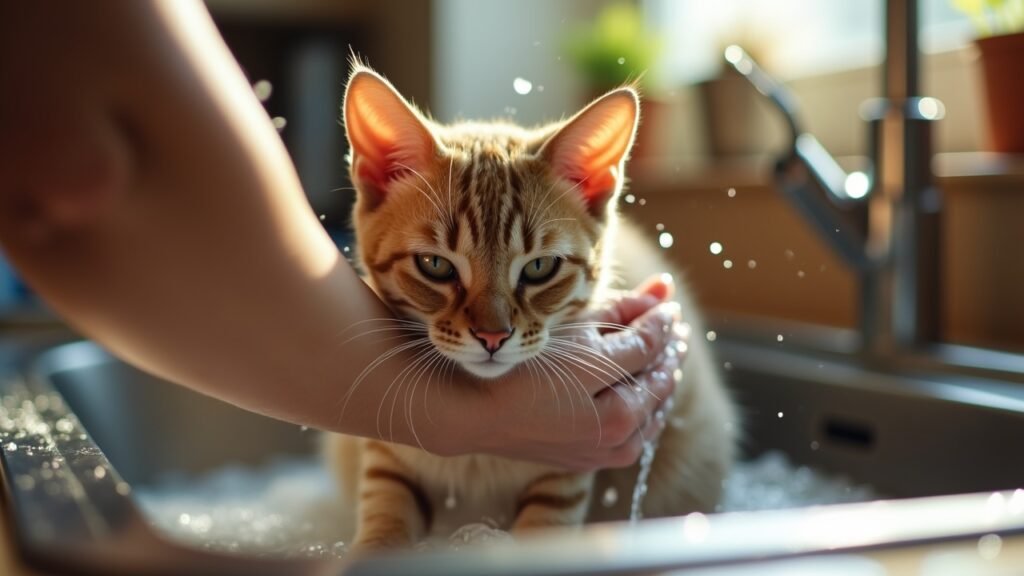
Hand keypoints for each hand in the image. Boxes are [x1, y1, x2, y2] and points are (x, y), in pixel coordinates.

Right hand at [450, 275, 685, 469]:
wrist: (477, 414)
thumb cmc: (516, 364)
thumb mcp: (569, 329)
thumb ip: (620, 309)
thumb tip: (664, 288)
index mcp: (601, 381)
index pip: (647, 345)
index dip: (661, 321)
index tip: (668, 306)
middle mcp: (611, 422)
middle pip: (658, 380)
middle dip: (670, 350)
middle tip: (675, 329)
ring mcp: (606, 450)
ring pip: (654, 411)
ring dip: (663, 381)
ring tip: (665, 357)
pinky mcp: (596, 463)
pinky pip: (638, 435)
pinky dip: (648, 411)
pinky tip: (645, 393)